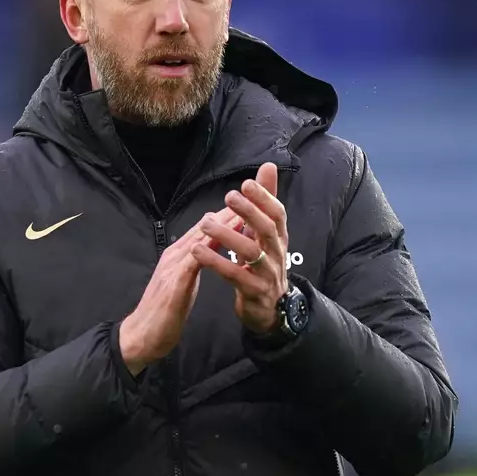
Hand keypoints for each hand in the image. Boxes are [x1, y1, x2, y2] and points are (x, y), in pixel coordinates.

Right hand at [119, 207, 243, 375]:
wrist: (142, 335)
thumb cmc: (164, 311)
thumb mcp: (184, 283)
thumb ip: (194, 265)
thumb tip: (208, 250)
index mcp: (176, 255)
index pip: (203, 229)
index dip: (224, 216)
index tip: (246, 205)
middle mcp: (173, 255)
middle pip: (203, 228)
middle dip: (227, 214)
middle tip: (249, 200)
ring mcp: (172, 267)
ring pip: (198, 240)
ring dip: (220, 226)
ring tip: (242, 214)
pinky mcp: (174, 283)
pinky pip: (192, 262)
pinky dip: (208, 249)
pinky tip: (221, 242)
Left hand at [193, 162, 288, 334]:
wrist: (269, 309)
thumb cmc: (264, 263)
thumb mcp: (265, 233)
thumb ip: (265, 201)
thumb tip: (268, 166)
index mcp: (279, 237)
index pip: (278, 213)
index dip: (265, 197)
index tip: (247, 183)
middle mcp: (277, 253)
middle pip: (267, 230)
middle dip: (249, 212)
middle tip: (228, 196)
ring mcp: (268, 274)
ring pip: (251, 253)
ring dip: (228, 236)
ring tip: (206, 224)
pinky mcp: (255, 292)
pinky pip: (236, 276)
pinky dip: (217, 263)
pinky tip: (198, 252)